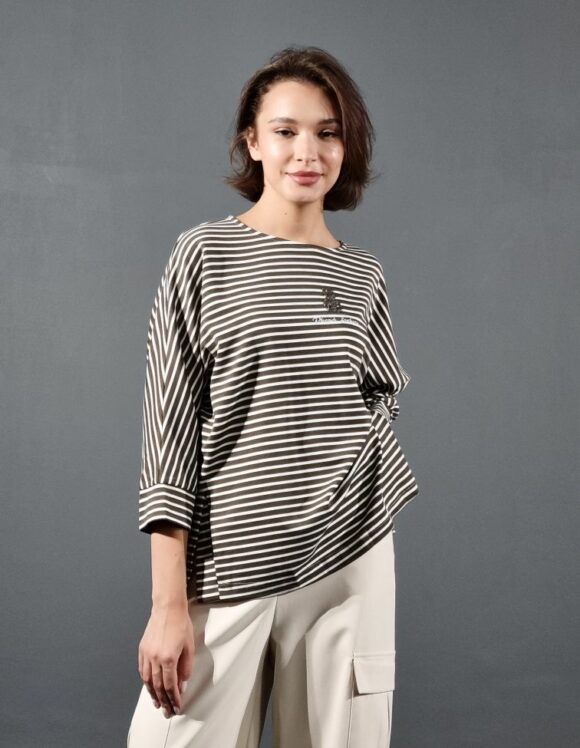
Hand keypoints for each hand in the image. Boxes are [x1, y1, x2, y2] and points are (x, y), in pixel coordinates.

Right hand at [138, 602, 193, 717]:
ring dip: (153, 694)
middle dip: (164, 701)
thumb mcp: (189, 647)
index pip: (170, 686)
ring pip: (148, 681)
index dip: (174, 699)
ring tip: (158, 704)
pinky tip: (150, 687)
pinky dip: (146, 682)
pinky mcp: (142, 649)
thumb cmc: (181, 624)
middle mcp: (155, 658)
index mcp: (168, 658)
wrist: (168, 608)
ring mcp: (146, 654)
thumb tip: (182, 685)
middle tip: (167, 712)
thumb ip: (185, 668)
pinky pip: (142, 670)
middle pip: (158, 686)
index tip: (177, 707)